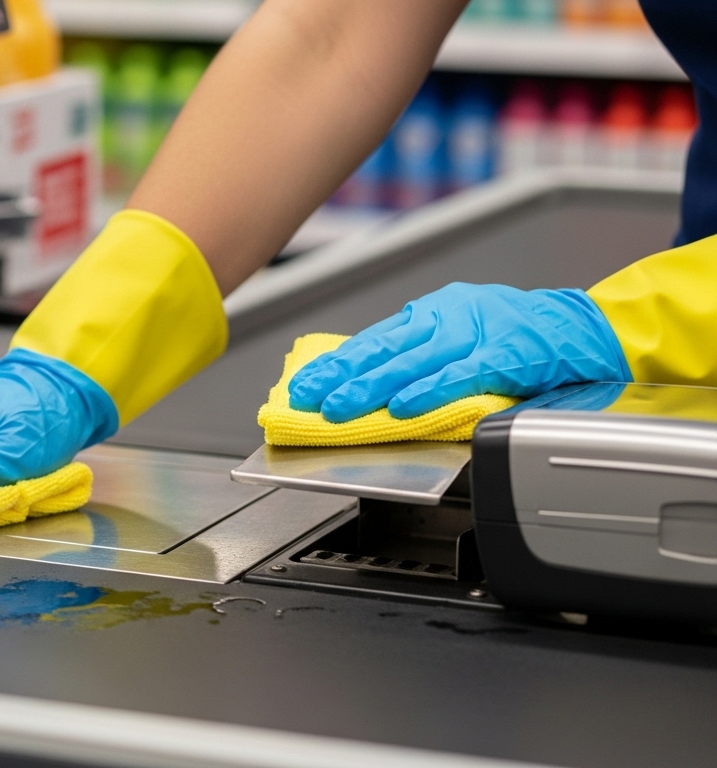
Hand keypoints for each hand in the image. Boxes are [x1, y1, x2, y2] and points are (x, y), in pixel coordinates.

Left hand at [287, 283, 630, 422]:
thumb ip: (420, 356)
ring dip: (371, 387)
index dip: (336, 364)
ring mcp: (475, 334)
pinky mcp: (504, 354)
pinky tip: (402, 407)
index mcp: (433, 314)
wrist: (584, 329)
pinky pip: (459, 374)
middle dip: (340, 376)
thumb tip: (370, 383)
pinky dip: (428, 391)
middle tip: (307, 399)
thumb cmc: (521, 337)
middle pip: (383, 349)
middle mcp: (447, 318)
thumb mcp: (462, 335)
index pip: (373, 341)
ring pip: (411, 361)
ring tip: (340, 408)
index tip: (303, 385)